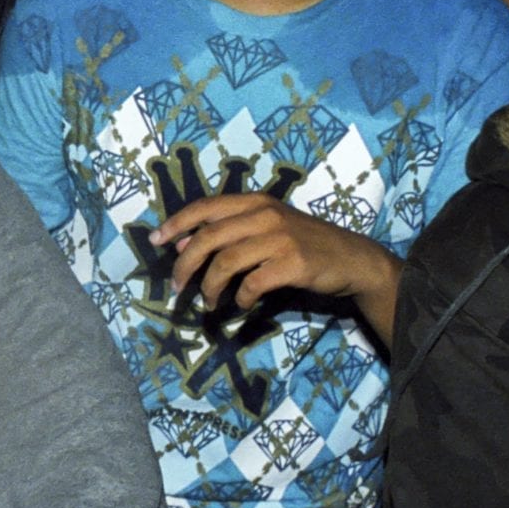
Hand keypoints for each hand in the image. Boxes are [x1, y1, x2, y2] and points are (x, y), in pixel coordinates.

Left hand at [154, 193, 400, 324]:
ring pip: (225, 263)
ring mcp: (280, 238)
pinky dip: (240, 299)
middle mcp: (265, 214)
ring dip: (210, 287)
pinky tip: (242, 306)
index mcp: (256, 202)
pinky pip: (251, 284)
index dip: (177, 223)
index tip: (156, 241)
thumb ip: (231, 232)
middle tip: (177, 286)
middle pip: (209, 237)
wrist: (352, 259)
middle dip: (185, 264)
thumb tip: (184, 243)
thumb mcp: (268, 228)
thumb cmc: (306, 243)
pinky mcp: (292, 264)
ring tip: (208, 303)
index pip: (206, 206)